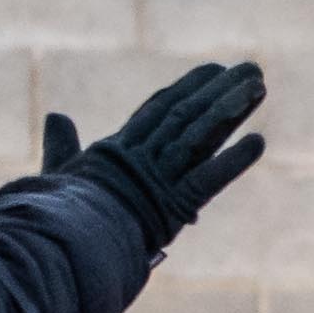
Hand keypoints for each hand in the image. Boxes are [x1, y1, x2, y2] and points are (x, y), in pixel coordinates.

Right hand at [47, 62, 267, 250]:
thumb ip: (62, 147)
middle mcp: (141, 159)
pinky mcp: (171, 206)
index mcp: (117, 152)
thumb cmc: (54, 215)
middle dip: (220, 91)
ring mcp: (157, 180)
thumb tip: (56, 115)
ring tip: (259, 86)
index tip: (212, 70)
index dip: (186, 89)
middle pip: (187, 116)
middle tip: (252, 69)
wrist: (59, 243)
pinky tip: (258, 142)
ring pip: (199, 136)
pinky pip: (207, 180)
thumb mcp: (59, 175)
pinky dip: (232, 161)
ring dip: (231, 110)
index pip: (158, 112)